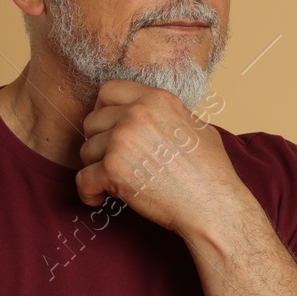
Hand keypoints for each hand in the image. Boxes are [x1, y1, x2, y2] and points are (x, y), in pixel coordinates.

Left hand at [76, 79, 249, 236]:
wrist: (213, 205)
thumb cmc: (212, 172)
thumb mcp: (198, 128)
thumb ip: (169, 117)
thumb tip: (158, 117)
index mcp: (157, 100)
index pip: (109, 91)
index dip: (103, 110)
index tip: (106, 127)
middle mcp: (137, 114)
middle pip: (92, 121)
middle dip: (98, 142)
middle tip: (111, 159)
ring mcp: (122, 140)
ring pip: (86, 150)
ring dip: (95, 167)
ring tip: (111, 182)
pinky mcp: (112, 169)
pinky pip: (83, 179)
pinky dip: (88, 192)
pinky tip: (98, 197)